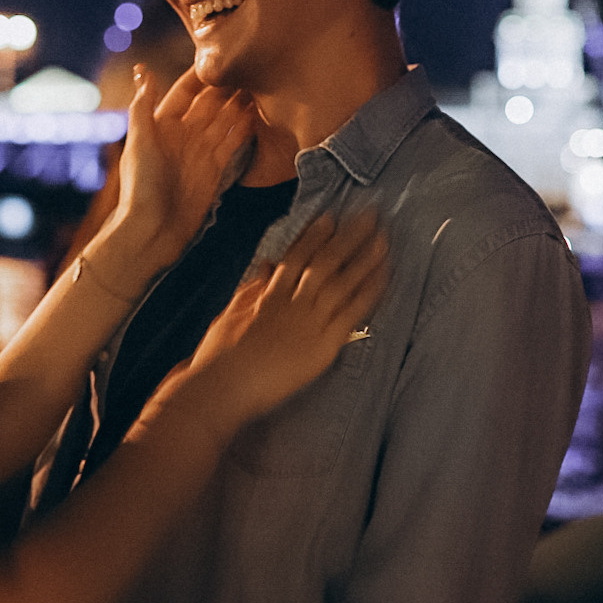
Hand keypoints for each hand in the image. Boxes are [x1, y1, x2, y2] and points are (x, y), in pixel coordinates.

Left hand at [109, 67, 253, 266]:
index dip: (201, 76)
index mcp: (162, 124)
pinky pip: (233, 142)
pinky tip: (260, 113)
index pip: (185, 92)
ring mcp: (201, 151)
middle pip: (210, 103)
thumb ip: (143, 107)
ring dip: (241, 104)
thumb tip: (144, 71)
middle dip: (228, 86)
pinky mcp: (215, 168)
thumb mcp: (139, 143)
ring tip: (262, 84)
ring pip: (225, 120)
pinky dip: (246, 128)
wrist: (153, 230)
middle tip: (252, 66)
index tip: (221, 57)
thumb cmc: (140, 186)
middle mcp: (184, 134)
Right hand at [177, 209, 388, 427]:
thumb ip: (251, 289)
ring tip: (383, 237)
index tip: (330, 217)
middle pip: (325, 261)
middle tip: (368, 216)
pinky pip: (352, 312)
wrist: (222, 386)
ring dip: (365, 256)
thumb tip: (267, 265)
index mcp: (269, 293)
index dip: (314, 235)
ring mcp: (309, 322)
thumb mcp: (230, 314)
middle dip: (348, 236)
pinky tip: (383, 275)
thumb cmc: (219, 356)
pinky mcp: (323, 345)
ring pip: (343, 281)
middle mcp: (292, 302)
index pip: (296, 256)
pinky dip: (369, 291)